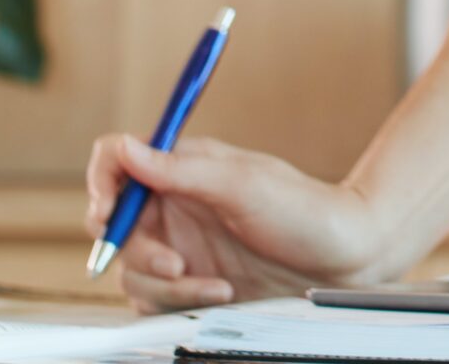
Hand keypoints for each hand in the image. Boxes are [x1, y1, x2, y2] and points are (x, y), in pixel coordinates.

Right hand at [83, 133, 388, 311]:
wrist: (346, 259)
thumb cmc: (306, 212)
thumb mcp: (243, 184)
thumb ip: (179, 169)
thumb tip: (124, 148)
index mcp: (182, 168)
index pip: (116, 163)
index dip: (102, 184)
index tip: (108, 212)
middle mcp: (174, 205)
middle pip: (113, 226)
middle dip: (137, 251)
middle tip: (174, 264)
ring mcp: (180, 245)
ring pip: (131, 270)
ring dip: (165, 284)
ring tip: (214, 285)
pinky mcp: (189, 283)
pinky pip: (154, 300)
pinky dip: (179, 302)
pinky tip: (220, 294)